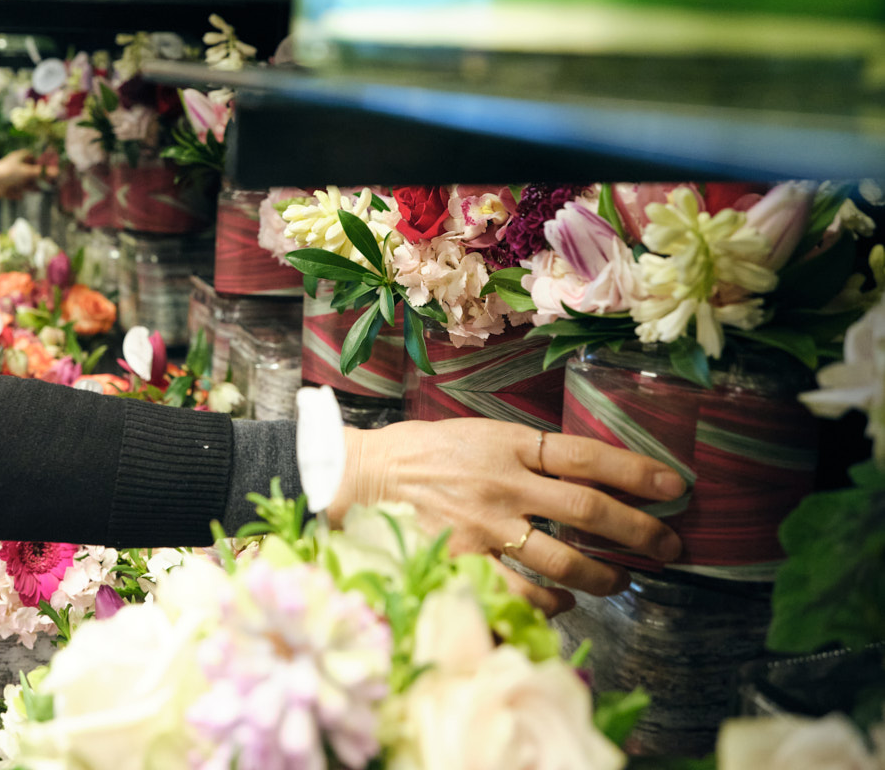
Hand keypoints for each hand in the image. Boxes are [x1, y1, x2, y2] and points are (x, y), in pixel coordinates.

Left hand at [0, 150, 50, 199]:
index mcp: (20, 158)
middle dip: (36, 178)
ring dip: (29, 187)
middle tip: (47, 183)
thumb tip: (56, 172)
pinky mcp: (6, 188)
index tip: (49, 170)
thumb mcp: (27, 172)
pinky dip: (17, 194)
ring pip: (23, 182)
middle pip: (29, 172)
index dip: (41, 163)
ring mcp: (10, 177)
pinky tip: (17, 195)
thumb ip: (41, 172)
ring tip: (37, 190)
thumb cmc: (8, 173)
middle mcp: (15, 167)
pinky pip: (15, 191)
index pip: (33, 158)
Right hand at [328, 420, 685, 614]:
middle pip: (590, 510)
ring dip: (604, 575)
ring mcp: (485, 527)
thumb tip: (587, 475)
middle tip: (670, 545)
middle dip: (641, 531)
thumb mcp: (481, 434)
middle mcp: (503, 484)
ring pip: (564, 561)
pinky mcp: (465, 561)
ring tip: (622, 580)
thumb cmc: (425, 452)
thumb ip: (529, 453)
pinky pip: (522, 594)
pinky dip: (553, 604)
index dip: (636, 471)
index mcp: (509, 443)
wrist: (363, 475)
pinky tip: (565, 603)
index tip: (675, 485)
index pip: (587, 455)